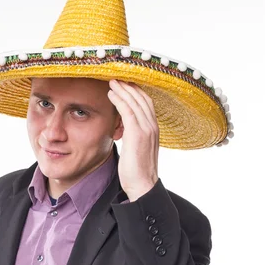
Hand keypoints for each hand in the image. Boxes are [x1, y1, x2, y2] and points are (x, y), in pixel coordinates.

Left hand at [107, 79, 158, 200]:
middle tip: (116, 78)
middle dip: (129, 86)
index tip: (124, 85)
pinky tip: (110, 94)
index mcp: (153, 130)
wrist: (142, 186)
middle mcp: (152, 127)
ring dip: (122, 89)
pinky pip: (127, 110)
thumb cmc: (136, 172)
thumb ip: (133, 137)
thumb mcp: (136, 150)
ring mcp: (146, 129)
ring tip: (111, 82)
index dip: (135, 92)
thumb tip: (124, 131)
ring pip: (134, 101)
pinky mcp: (137, 134)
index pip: (146, 104)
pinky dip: (119, 99)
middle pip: (142, 98)